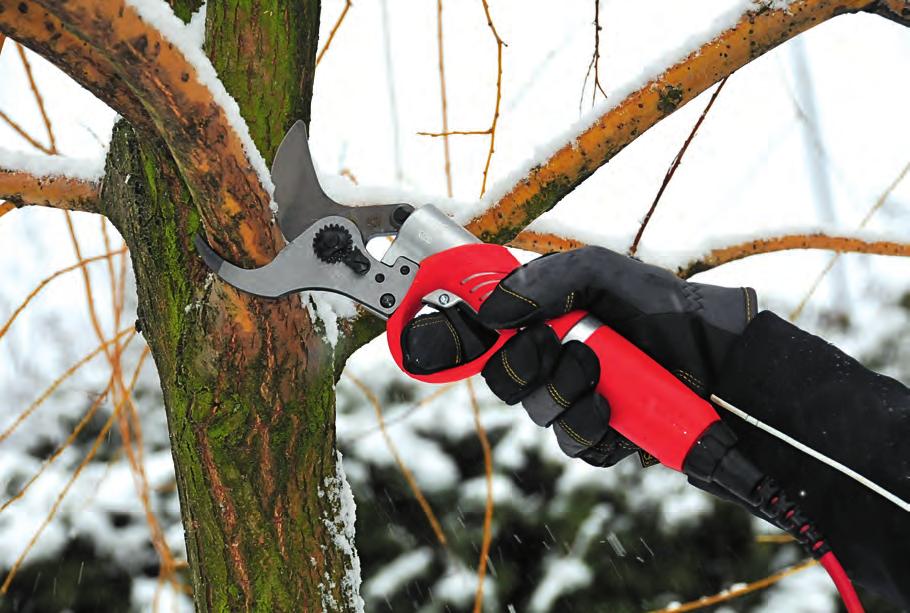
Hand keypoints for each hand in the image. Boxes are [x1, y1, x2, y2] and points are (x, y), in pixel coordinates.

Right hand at [402, 246, 756, 466]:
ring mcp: (577, 399)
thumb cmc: (667, 308)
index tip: (447, 334)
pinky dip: (591, 426)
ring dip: (565, 392)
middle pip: (502, 379)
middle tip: (557, 343)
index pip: (484, 332)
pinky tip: (615, 408)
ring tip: (603, 372)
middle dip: (524, 365)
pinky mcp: (602, 436)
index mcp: (546, 318)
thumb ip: (543, 282)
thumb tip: (490, 311)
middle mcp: (555, 359)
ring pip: (537, 413)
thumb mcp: (604, 272)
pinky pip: (574, 444)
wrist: (727, 360)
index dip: (456, 335)